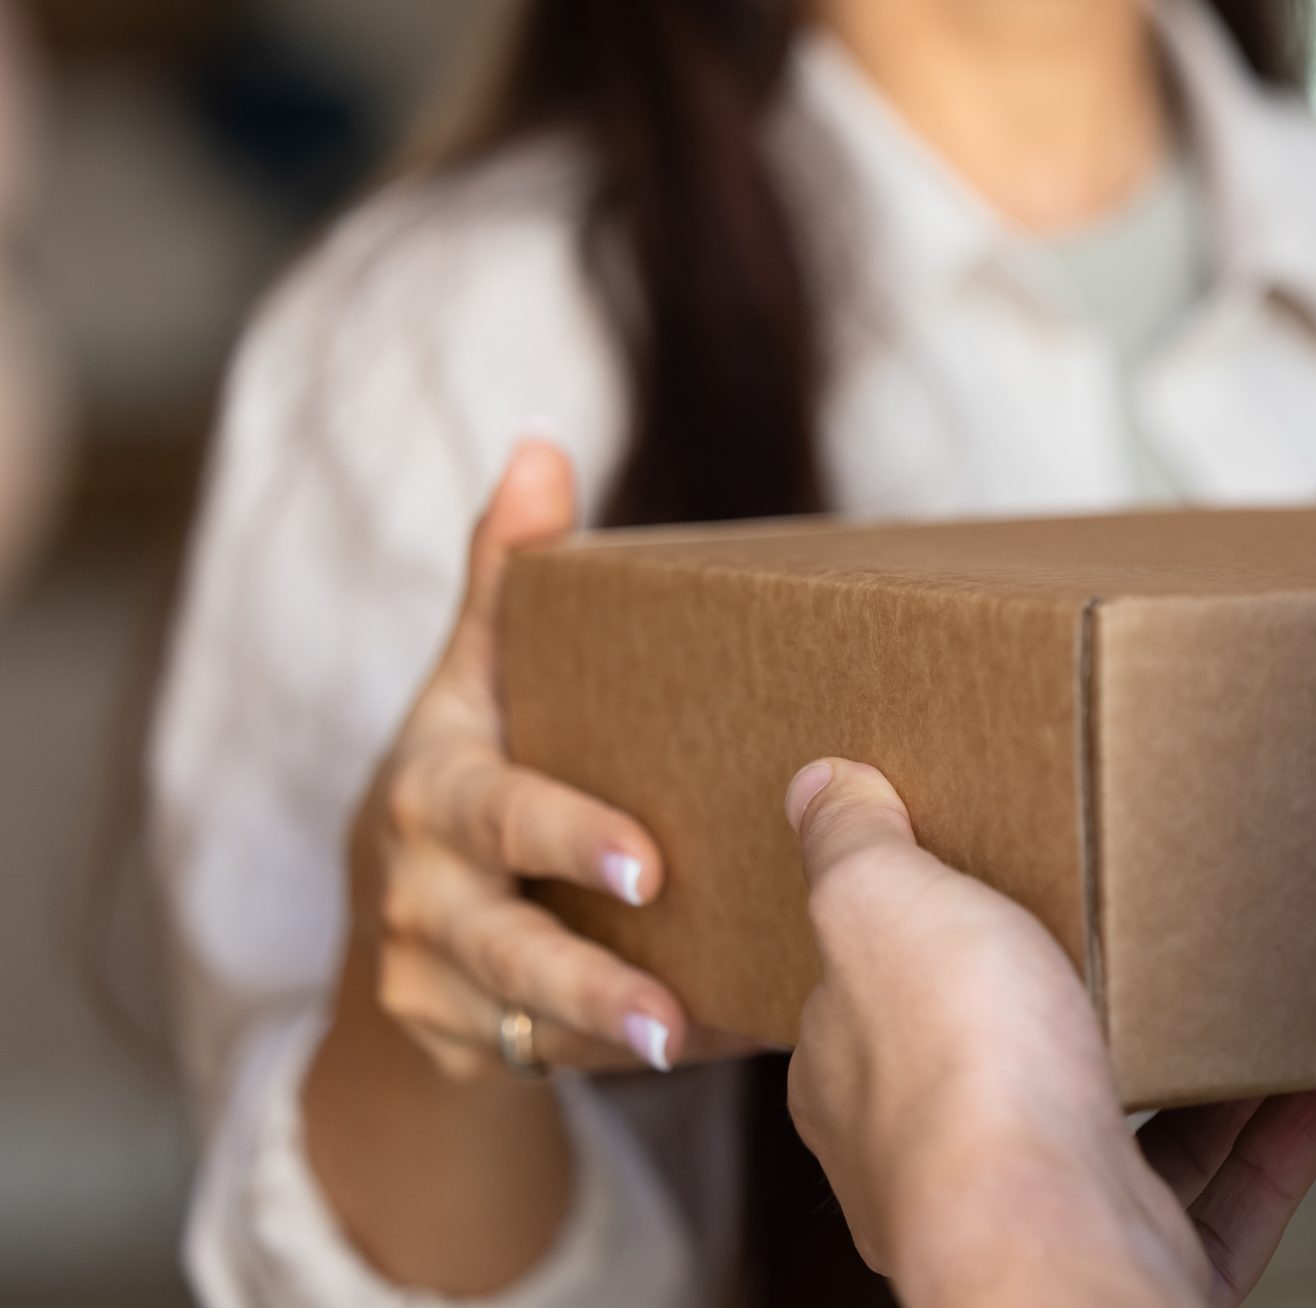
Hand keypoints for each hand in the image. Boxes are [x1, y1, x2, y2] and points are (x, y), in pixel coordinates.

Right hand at [347, 442, 689, 1078]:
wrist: (403, 894)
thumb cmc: (472, 756)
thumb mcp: (478, 670)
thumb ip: (508, 573)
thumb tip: (541, 447)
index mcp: (436, 790)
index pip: (497, 814)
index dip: (565, 836)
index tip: (645, 860)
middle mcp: (423, 893)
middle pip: (503, 939)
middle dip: (585, 968)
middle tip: (670, 1000)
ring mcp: (435, 980)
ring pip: (526, 1017)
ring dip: (607, 1031)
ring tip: (685, 1038)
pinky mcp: (466, 1045)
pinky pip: (550, 1062)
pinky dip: (621, 1057)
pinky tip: (717, 1040)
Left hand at [784, 760, 1315, 1307]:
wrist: (1054, 1237)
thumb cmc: (960, 1083)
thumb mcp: (880, 906)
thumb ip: (852, 848)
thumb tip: (817, 786)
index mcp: (860, 1080)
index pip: (877, 1001)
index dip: (925, 938)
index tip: (990, 884)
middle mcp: (939, 1162)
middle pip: (1008, 1069)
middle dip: (1073, 1005)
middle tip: (1135, 929)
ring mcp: (1040, 1214)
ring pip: (1122, 1138)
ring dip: (1195, 1073)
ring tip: (1240, 994)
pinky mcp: (1132, 1258)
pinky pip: (1219, 1200)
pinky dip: (1271, 1140)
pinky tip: (1311, 1084)